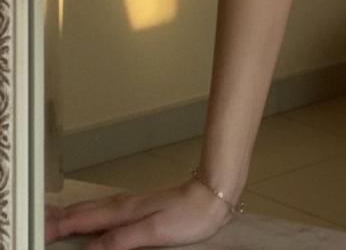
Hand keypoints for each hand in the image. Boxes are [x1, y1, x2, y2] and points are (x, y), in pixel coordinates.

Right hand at [44, 175, 232, 247]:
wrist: (212, 196)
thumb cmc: (186, 217)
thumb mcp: (153, 233)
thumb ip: (120, 239)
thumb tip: (89, 249)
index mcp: (122, 212)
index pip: (82, 220)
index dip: (59, 226)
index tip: (39, 230)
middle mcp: (122, 206)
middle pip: (83, 211)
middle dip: (59, 218)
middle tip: (39, 225)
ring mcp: (130, 205)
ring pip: (93, 208)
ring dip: (72, 214)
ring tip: (55, 219)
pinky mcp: (139, 207)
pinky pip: (105, 210)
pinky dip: (89, 213)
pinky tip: (90, 218)